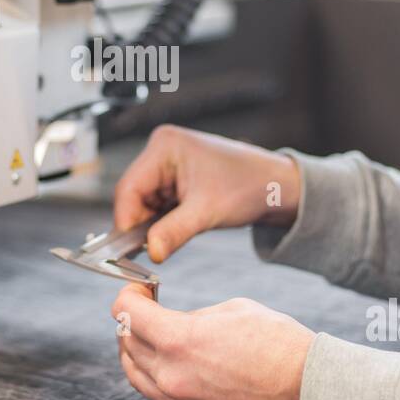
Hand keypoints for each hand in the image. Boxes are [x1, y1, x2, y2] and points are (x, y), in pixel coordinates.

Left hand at [112, 284, 314, 399]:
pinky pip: (156, 397)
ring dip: (135, 350)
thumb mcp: (232, 310)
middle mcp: (171, 375)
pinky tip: (169, 364)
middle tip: (146, 309)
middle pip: (126, 343)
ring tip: (152, 336)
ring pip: (134, 374)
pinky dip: (153, 377)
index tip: (140, 291)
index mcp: (179, 340)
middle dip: (131, 320)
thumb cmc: (278, 345)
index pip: (126, 313)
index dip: (128, 296)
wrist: (308, 391)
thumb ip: (192, 316)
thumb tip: (173, 322)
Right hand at [114, 125, 300, 262]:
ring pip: (143, 203)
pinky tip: (177, 228)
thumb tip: (151, 252)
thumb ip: (174, 232)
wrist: (273, 186)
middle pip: (133, 195)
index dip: (126, 220)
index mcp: (165, 146)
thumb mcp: (207, 212)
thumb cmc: (248, 185)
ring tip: (172, 237)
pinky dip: (162, 221)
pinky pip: (156, 204)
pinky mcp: (174, 178)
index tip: (129, 249)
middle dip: (141, 224)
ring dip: (152, 224)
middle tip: (151, 250)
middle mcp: (162, 150)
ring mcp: (167, 164)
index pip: (129, 187)